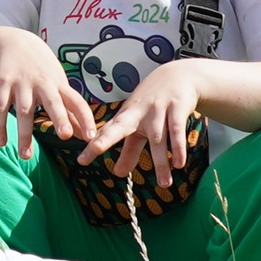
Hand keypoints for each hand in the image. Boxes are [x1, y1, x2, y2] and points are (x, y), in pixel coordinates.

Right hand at [0, 33, 90, 160]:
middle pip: (52, 102)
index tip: (92, 137)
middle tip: (65, 135)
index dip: (85, 119)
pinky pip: (0, 107)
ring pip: (23, 110)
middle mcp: (43, 84)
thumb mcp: (58, 85)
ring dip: (24, 133)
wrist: (14, 42)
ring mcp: (22, 83)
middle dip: (59, 118)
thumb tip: (85, 135)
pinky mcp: (3, 83)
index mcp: (59, 85)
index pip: (77, 102)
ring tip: (26, 156)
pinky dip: (0, 125)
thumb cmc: (42, 69)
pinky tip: (1, 143)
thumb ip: (70, 111)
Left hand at [74, 59, 204, 188]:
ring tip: (164, 184)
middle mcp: (138, 112)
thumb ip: (130, 150)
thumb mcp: (140, 125)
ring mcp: (157, 109)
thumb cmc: (153, 104)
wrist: (178, 76)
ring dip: (160, 161)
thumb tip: (118, 173)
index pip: (107, 132)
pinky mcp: (177, 107)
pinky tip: (179, 164)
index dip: (94, 145)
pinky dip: (179, 147)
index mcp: (126, 116)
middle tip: (94, 149)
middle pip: (121, 127)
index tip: (81, 160)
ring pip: (157, 138)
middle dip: (106, 138)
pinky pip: (176, 130)